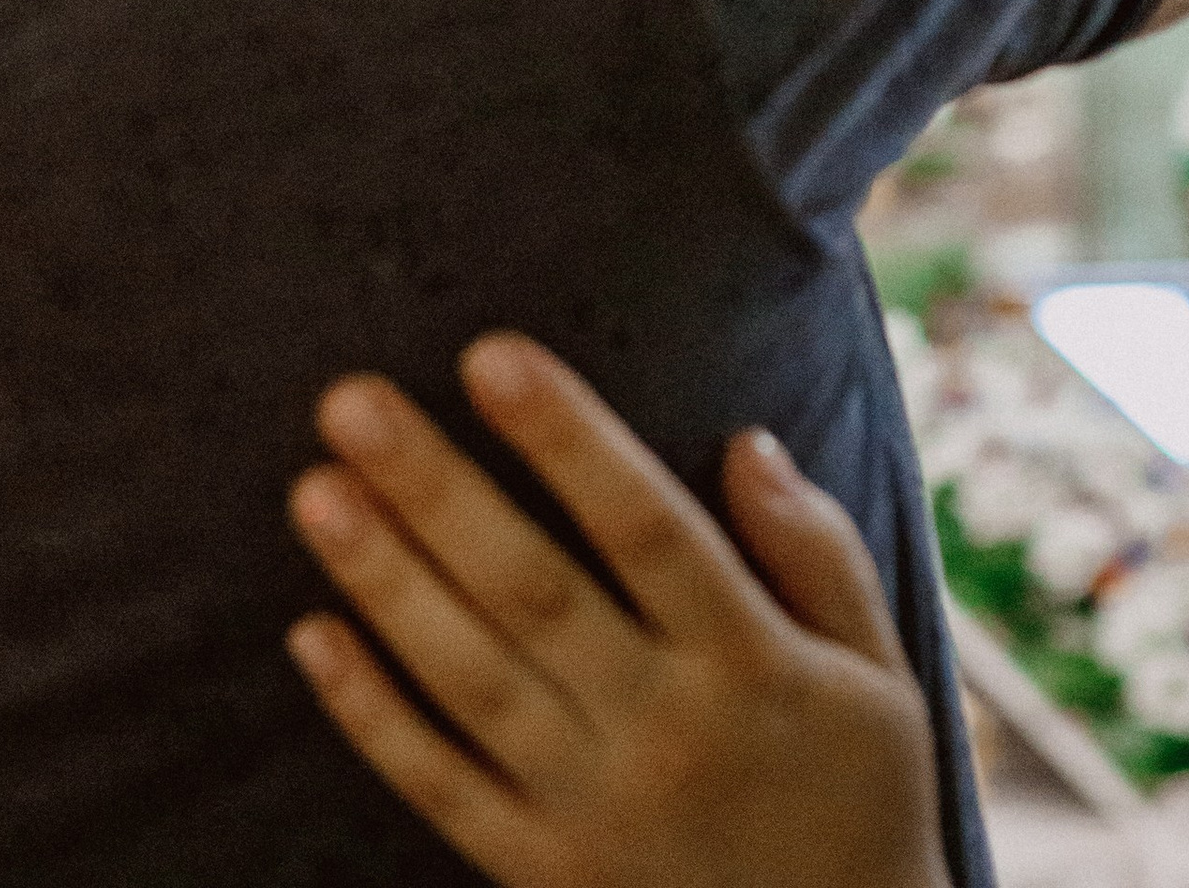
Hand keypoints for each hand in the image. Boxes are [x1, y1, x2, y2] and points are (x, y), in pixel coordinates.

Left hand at [287, 334, 945, 887]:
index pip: (646, 528)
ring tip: (314, 490)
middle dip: (435, 491)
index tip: (491, 353)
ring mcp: (592, 811)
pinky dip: (372, 716)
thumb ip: (818, 552)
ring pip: (471, 680)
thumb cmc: (861, 800)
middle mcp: (661, 732)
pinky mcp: (543, 874)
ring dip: (385, 583)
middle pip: (532, 592)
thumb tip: (747, 440)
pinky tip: (311, 636)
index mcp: (748, 665)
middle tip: (349, 400)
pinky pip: (442, 788)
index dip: (568, 440)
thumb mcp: (878, 674)